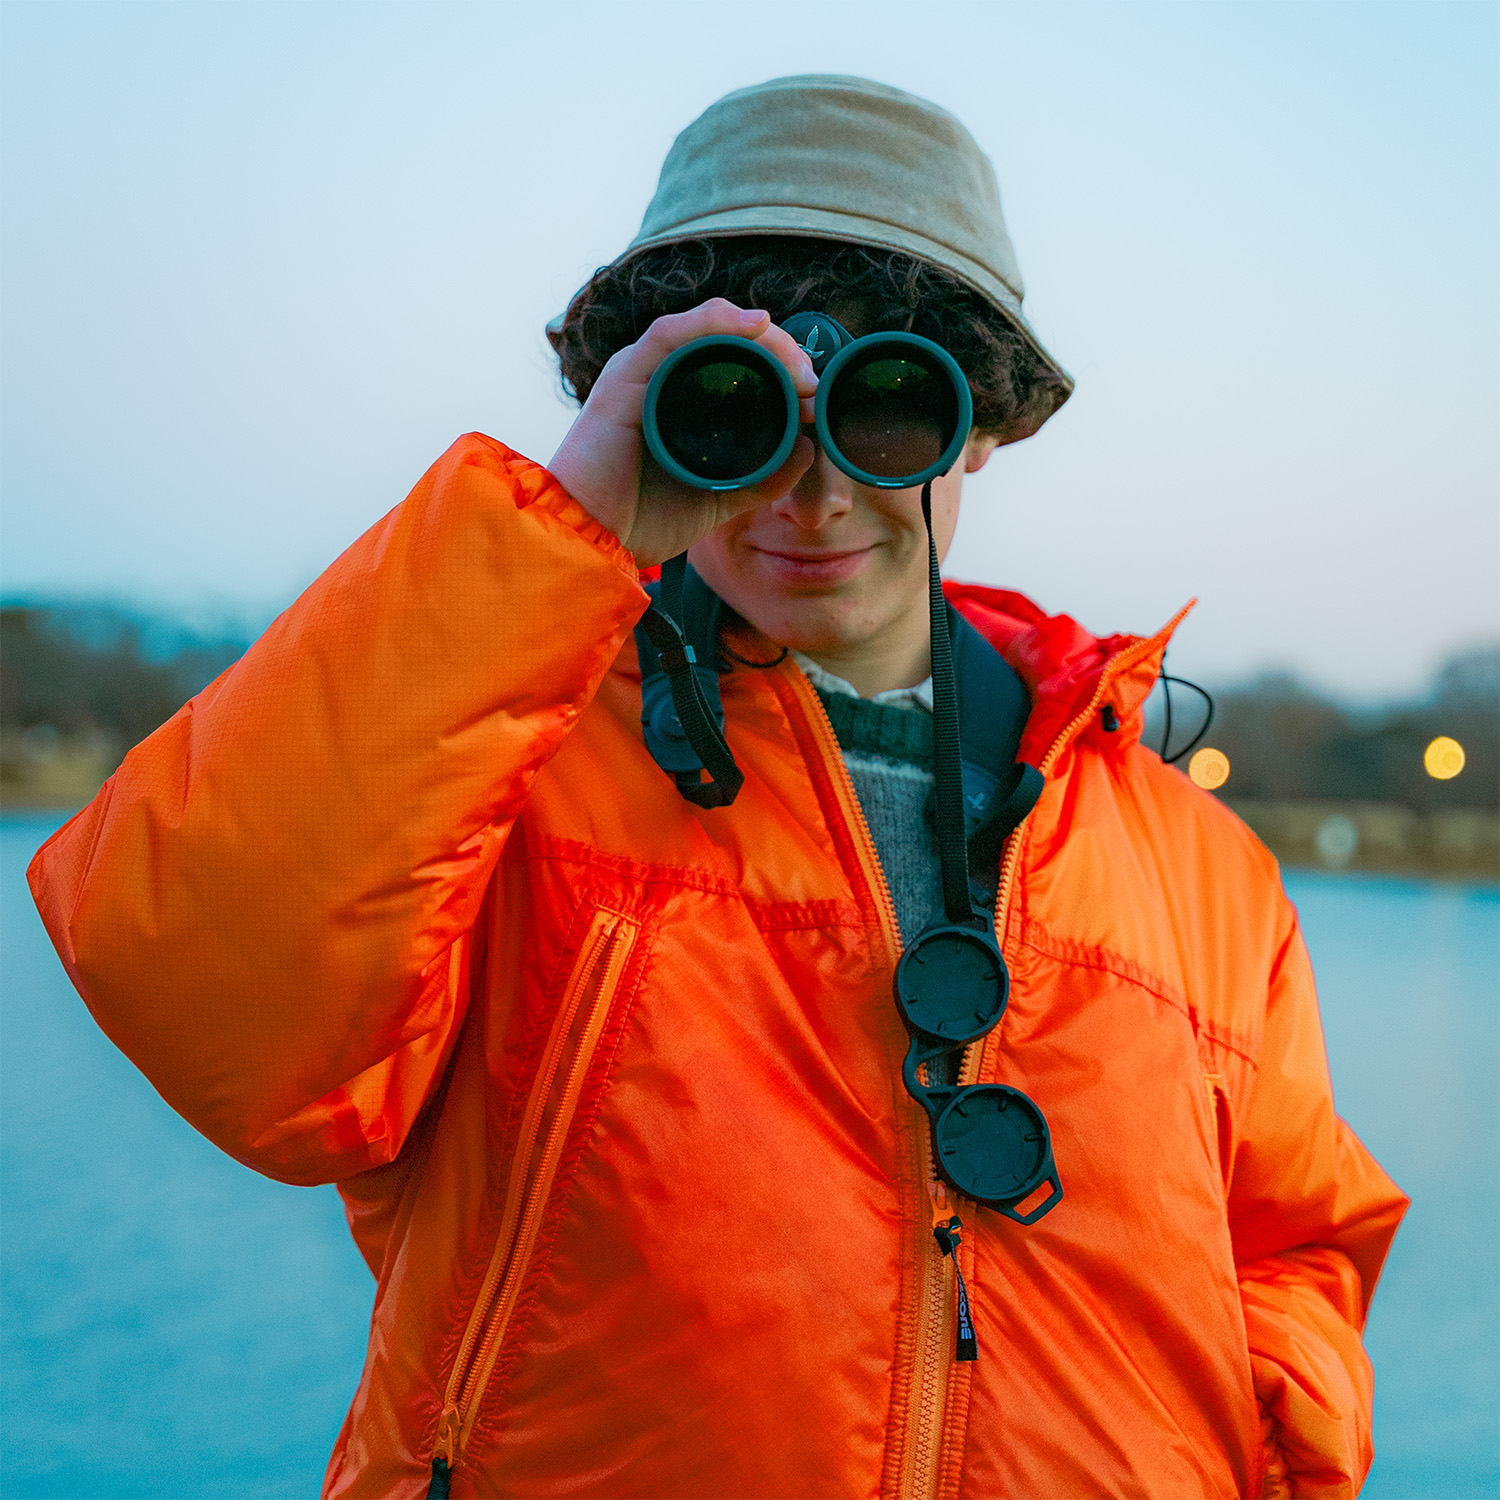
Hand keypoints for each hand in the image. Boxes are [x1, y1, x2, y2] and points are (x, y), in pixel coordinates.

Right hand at [548, 298, 817, 566]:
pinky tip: (756, 325)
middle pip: (729, 339)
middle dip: (780, 352)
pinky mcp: (624, 377)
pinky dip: (715, 321)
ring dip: (761, 338)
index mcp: (678, 399)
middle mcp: (660, 377)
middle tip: (812, 383)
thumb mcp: (720, 498)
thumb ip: (762, 477)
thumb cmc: (640, 521)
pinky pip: (671, 333)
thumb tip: (807, 449)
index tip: (815, 397)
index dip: (783, 367)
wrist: (592, 546)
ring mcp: (641, 373)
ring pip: (708, 328)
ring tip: (797, 365)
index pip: (737, 360)